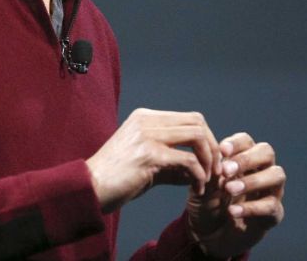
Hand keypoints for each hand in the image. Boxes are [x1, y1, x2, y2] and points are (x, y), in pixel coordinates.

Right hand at [87, 108, 220, 213]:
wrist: (90, 187)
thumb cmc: (116, 178)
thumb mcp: (146, 162)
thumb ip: (172, 163)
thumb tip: (199, 170)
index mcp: (144, 117)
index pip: (190, 118)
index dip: (208, 139)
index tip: (211, 162)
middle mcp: (146, 120)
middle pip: (197, 122)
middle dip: (213, 147)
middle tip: (216, 170)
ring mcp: (147, 135)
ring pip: (197, 136)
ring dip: (209, 160)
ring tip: (208, 179)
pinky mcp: (149, 155)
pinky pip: (188, 161)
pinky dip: (199, 176)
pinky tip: (197, 189)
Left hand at [187, 132, 285, 258]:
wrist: (208, 234)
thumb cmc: (206, 203)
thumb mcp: (202, 185)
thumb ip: (209, 171)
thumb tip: (217, 158)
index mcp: (242, 159)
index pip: (246, 141)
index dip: (236, 143)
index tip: (221, 150)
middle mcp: (261, 170)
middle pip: (266, 152)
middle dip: (247, 159)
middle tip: (227, 170)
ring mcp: (270, 191)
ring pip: (276, 175)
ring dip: (253, 180)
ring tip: (229, 189)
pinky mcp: (273, 214)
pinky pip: (272, 206)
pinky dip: (252, 208)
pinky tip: (233, 211)